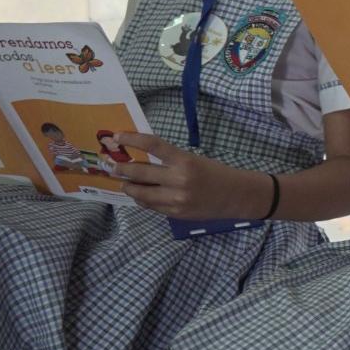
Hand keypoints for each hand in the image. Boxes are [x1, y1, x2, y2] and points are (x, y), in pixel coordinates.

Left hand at [114, 133, 267, 219]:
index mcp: (185, 161)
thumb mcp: (194, 160)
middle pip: (139, 172)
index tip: (117, 136)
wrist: (236, 196)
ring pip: (140, 193)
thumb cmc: (215, 173)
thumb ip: (169, 161)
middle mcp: (178, 180)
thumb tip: (140, 160)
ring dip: (129, 186)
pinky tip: (141, 195)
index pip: (153, 145)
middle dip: (122, 168)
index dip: (132, 139)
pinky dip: (142, 199)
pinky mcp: (174, 213)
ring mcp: (175, 199)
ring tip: (124, 183)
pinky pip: (150, 205)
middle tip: (113, 165)